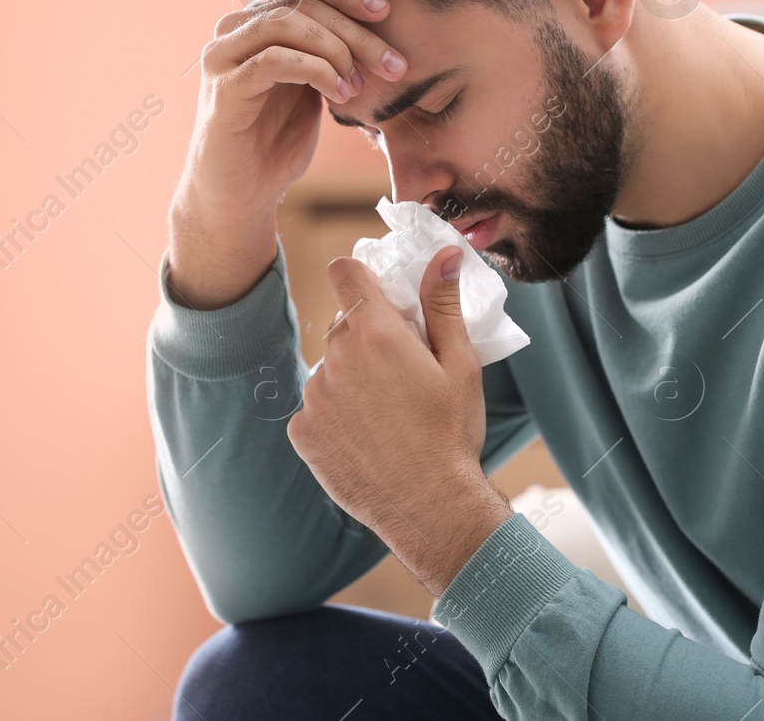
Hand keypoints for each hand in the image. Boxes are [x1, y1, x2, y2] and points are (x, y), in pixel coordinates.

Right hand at [166, 0, 407, 307]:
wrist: (240, 194)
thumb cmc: (276, 142)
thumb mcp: (312, 89)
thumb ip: (328, 55)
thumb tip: (376, 32)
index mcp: (256, 24)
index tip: (386, 9)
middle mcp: (234, 30)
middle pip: (301, 3)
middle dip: (354, 30)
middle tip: (393, 63)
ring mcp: (223, 56)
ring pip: (286, 23)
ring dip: (335, 50)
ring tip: (359, 85)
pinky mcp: (224, 88)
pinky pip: (273, 60)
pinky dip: (315, 70)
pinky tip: (340, 94)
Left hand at [287, 245, 512, 595]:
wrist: (430, 508)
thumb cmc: (452, 434)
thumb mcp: (461, 364)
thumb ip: (443, 304)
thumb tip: (443, 255)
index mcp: (375, 332)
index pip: (344, 272)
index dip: (361, 277)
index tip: (381, 298)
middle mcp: (335, 358)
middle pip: (343, 324)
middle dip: (368, 336)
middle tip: (403, 370)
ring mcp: (313, 397)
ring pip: (330, 367)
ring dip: (351, 378)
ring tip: (388, 414)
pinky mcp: (302, 432)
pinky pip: (316, 407)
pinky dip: (336, 415)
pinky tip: (368, 438)